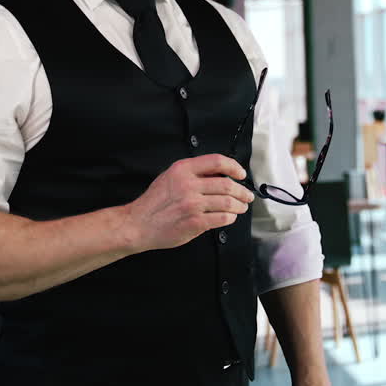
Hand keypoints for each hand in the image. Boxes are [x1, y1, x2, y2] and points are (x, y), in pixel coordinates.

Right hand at [124, 154, 253, 251]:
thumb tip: (220, 175)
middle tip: (247, 195)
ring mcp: (192, 204)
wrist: (138, 224)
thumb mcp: (169, 177)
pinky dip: (230, 218)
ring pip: (228, 202)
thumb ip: (192, 173)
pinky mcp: (195, 222)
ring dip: (239, 206)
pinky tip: (229, 217)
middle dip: (242, 191)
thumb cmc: (154, 202)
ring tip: (241, 207)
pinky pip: (222, 218)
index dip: (234, 167)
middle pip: (227, 184)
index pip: (217, 162)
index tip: (241, 174)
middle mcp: (188, 184)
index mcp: (183, 169)